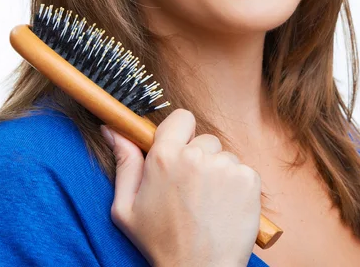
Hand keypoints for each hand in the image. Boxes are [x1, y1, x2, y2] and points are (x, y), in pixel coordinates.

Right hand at [100, 108, 260, 266]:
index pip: (181, 118)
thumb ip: (124, 162)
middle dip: (199, 158)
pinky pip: (242, 170)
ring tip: (208, 204)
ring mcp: (225, 166)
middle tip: (192, 190)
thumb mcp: (127, 207)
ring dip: (219, 173)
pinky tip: (225, 207)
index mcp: (164, 157)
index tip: (180, 152)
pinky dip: (237, 186)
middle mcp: (196, 155)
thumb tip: (112, 129)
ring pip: (224, 156)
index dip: (181, 133)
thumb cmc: (161, 242)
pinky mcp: (248, 179)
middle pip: (204, 140)